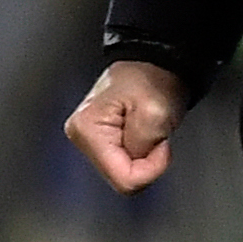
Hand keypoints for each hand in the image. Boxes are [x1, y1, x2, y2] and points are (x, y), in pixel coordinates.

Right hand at [64, 61, 187, 193]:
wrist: (156, 62)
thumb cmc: (152, 77)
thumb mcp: (154, 112)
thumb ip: (142, 147)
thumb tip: (136, 161)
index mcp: (86, 130)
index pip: (123, 179)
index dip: (150, 167)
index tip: (160, 143)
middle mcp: (82, 137)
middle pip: (121, 177)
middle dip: (145, 160)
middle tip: (154, 132)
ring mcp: (91, 139)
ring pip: (124, 172)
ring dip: (144, 155)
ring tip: (148, 129)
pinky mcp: (102, 140)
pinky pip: (125, 163)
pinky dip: (141, 152)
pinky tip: (143, 132)